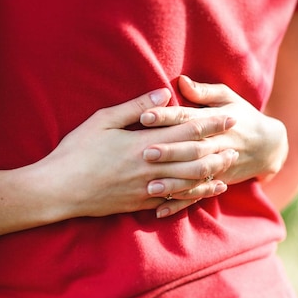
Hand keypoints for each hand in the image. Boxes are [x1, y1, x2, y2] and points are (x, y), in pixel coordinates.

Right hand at [38, 87, 237, 218]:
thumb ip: (136, 108)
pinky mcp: (139, 203)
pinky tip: (203, 192)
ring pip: (188, 182)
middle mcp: (150, 168)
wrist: (59, 189)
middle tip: (237, 141)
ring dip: (211, 173)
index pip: (185, 131)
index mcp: (142, 143)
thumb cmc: (76, 151)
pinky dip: (192, 195)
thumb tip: (165, 94)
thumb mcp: (102, 121)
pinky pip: (173, 200)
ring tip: (228, 167)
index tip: (229, 116)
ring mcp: (146, 189)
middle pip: (193, 158)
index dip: (209, 123)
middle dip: (218, 148)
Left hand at [141, 76, 287, 215]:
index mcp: (215, 121)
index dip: (167, 116)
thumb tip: (180, 81)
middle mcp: (217, 145)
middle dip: (169, 151)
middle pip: (191, 148)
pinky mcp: (217, 183)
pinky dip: (179, 205)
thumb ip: (203, 91)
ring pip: (194, 176)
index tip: (145, 116)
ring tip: (150, 186)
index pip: (188, 118)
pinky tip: (159, 211)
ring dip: (173, 182)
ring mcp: (218, 167)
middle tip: (145, 152)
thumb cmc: (242, 115)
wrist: (270, 145)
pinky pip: (197, 196)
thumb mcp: (227, 97)